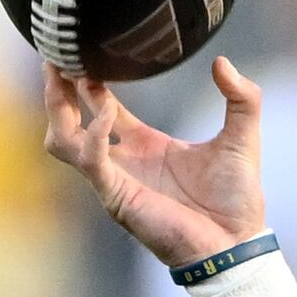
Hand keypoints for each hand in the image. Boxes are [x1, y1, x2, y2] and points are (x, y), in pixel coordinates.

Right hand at [43, 60, 266, 270]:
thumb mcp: (242, 136)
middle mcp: (124, 161)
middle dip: (57, 91)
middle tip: (55, 56)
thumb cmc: (236, 199)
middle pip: (68, 123)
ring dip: (58, 109)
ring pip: (63, 142)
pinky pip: (90, 161)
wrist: (238, 242)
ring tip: (64, 76)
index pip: (102, 108)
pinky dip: (93, 134)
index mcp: (146, 146)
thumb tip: (222, 61)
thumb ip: (241, 98)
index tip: (84, 55)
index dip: (89, 83)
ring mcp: (116, 179)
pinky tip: (107, 112)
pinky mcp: (118, 196)